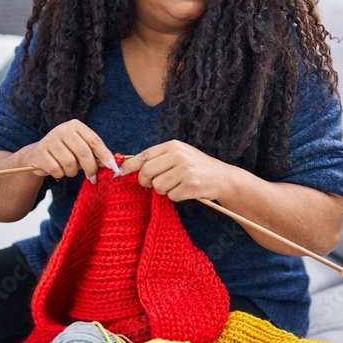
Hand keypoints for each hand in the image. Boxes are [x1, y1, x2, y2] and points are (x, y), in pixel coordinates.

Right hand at [18, 120, 117, 180]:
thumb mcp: (80, 148)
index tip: (113, 167)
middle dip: (90, 168)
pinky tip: (57, 169)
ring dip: (72, 172)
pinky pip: (57, 170)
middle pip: (83, 152)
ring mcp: (50, 140)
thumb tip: (111, 165)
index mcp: (76, 126)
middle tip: (92, 177)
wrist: (38, 155)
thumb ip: (94, 154)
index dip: (105, 155)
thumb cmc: (66, 152)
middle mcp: (63, 130)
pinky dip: (60, 174)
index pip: (94, 141)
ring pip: (70, 163)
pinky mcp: (40, 153)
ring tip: (69, 169)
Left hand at [119, 140, 237, 201]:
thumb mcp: (179, 155)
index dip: (129, 165)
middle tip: (152, 184)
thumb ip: (159, 158)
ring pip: (158, 186)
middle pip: (146, 172)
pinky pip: (171, 196)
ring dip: (163, 190)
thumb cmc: (197, 167)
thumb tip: (130, 166)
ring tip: (176, 185)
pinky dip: (176, 197)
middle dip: (145, 182)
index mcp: (173, 145)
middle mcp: (178, 155)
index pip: (145, 155)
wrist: (223, 177)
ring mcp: (186, 170)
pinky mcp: (191, 185)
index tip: (119, 173)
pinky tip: (186, 190)